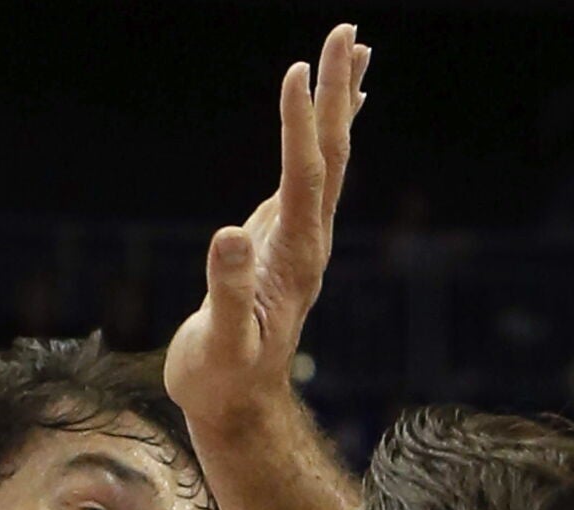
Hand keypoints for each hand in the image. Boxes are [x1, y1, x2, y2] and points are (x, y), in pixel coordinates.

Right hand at [165, 25, 369, 430]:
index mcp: (295, 257)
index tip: (296, 71)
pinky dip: (317, 136)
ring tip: (352, 51)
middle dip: (337, 93)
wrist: (236, 407)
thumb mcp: (221, 343)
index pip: (304, 177)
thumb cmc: (222, 379)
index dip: (300, 125)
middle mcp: (308, 240)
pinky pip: (309, 175)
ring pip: (327, 160)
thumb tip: (229, 236)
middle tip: (346, 31)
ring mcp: (300, 238)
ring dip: (338, 105)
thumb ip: (228, 293)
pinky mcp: (284, 240)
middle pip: (332, 155)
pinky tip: (323, 115)